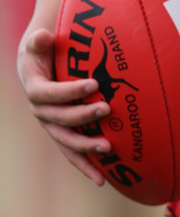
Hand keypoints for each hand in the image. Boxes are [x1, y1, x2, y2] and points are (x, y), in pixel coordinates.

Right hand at [17, 27, 112, 184]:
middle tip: (107, 109)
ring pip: (66, 140)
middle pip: (59, 119)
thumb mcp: (38, 42)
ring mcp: (52, 124)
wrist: (41, 63)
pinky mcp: (63, 132)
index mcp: (33, 88)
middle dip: (82, 117)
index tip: (94, 83)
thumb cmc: (44, 49)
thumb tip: (42, 36)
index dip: (69, 90)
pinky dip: (86, 165)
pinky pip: (73, 151)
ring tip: (108, 148)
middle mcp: (40, 110)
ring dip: (85, 147)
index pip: (48, 93)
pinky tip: (102, 179)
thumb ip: (39, 40)